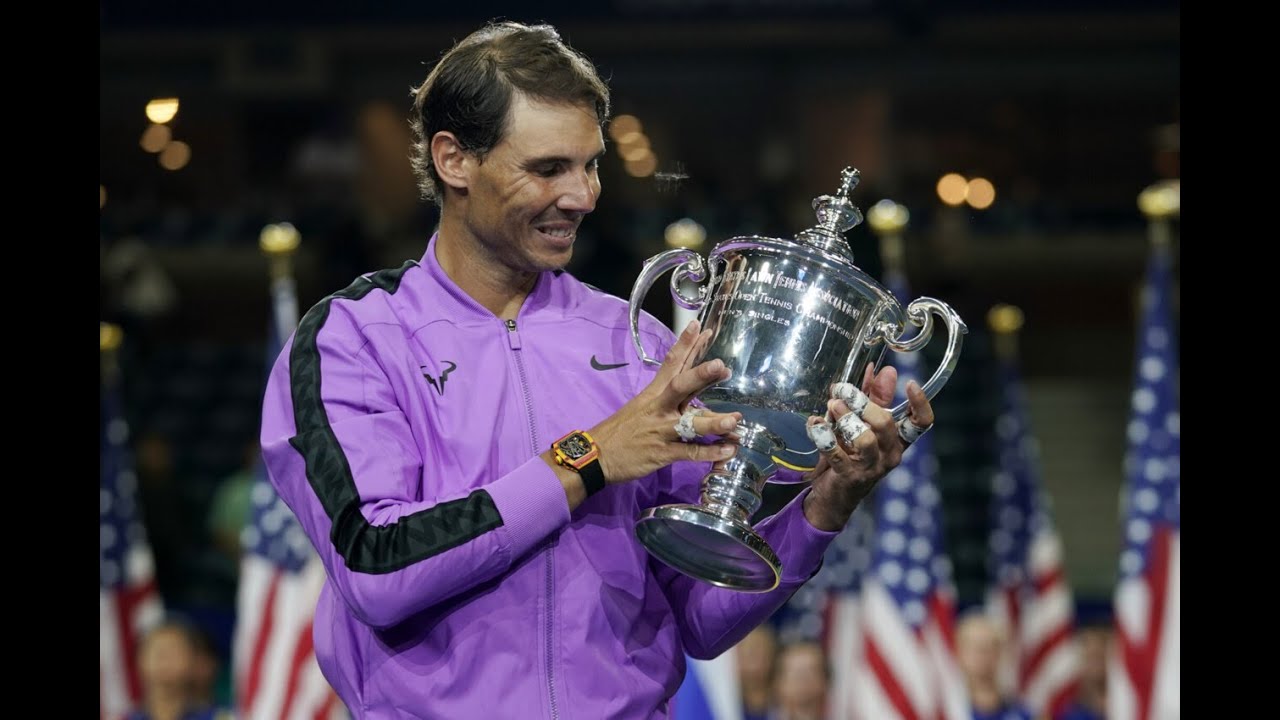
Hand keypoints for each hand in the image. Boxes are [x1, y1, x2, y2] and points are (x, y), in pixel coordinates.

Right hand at [589, 320, 741, 483]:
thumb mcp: (641, 406)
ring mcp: (661, 430)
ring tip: (735, 419)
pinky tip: (728, 450)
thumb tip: (693, 388)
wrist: (596, 455)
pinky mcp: (662, 453)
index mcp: (653, 393)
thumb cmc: (621, 430)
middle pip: (680, 386)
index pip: (671, 363)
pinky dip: (710, 452)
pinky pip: (690, 452)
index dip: (686, 344)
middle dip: (700, 375)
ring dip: (713, 422)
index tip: (701, 326)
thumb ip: (667, 398)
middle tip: (722, 365)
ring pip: (690, 423)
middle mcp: (659, 408)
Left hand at [801, 364, 935, 531]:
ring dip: (845, 418)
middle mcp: (890, 454)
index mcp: (897, 439)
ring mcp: (871, 467)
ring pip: (865, 439)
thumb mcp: (862, 423)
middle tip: (842, 390)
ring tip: (831, 406)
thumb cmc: (850, 453)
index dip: (921, 404)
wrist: (833, 494)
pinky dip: (823, 436)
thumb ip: (874, 397)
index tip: (911, 384)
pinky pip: (837, 454)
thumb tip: (885, 370)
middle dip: (862, 402)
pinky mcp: (849, 476)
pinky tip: (814, 424)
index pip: (921, 423)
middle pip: (885, 424)